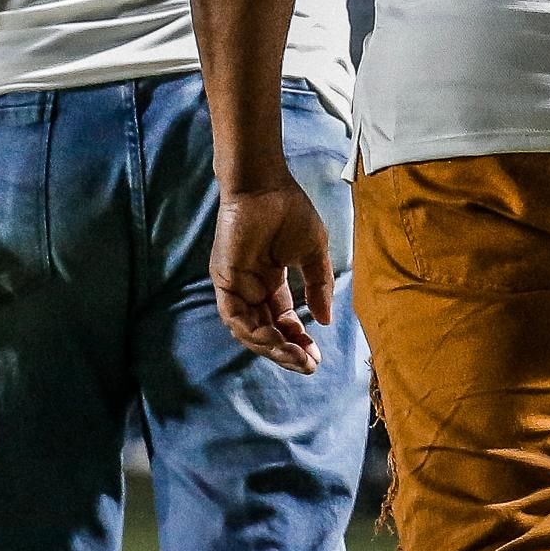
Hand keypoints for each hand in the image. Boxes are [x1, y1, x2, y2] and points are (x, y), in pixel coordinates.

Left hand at [211, 180, 334, 373]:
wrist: (265, 185)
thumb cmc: (289, 210)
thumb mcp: (312, 252)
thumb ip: (318, 285)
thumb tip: (324, 320)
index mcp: (270, 281)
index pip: (281, 320)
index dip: (298, 339)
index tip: (317, 355)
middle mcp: (251, 288)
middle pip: (266, 331)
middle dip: (287, 351)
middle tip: (308, 365)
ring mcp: (236, 286)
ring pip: (250, 331)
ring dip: (272, 348)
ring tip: (296, 357)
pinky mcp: (224, 280)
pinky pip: (235, 317)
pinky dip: (254, 333)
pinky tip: (276, 340)